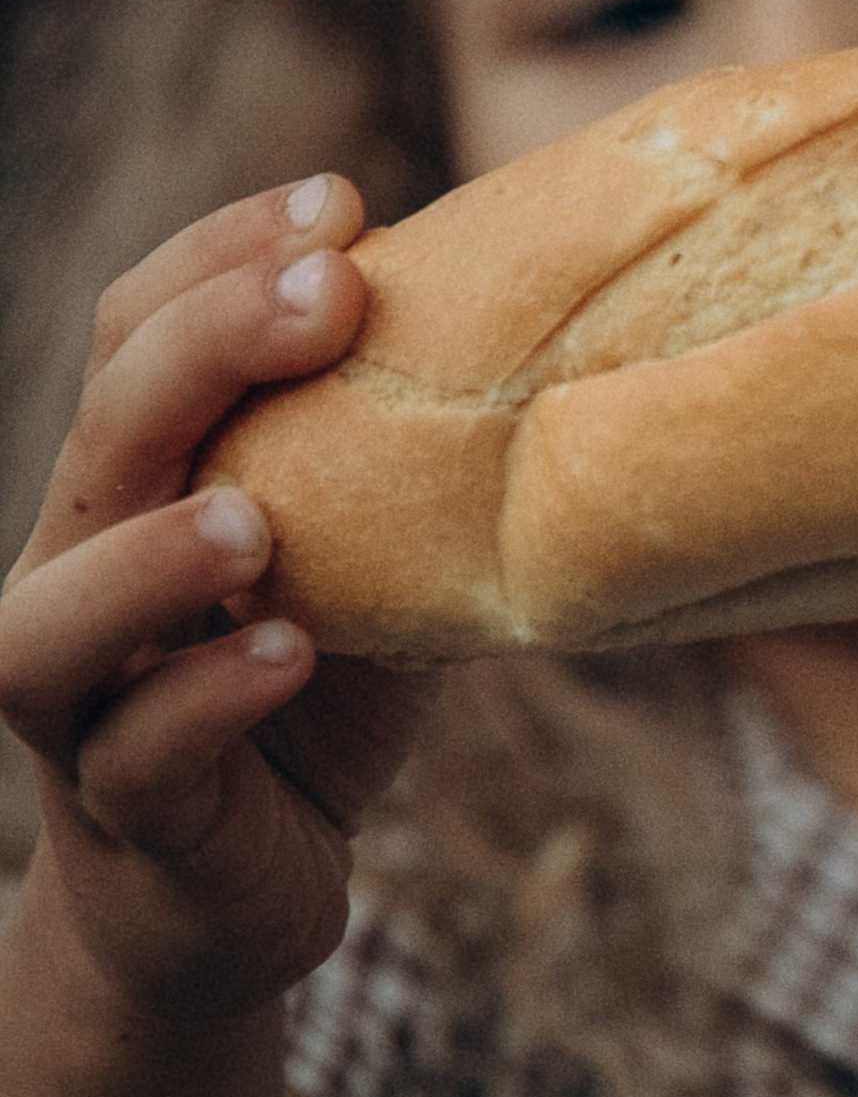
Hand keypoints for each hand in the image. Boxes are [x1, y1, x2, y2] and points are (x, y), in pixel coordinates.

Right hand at [0, 174, 403, 1018]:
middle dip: (208, 348)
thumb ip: (412, 480)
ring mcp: (88, 702)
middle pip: (103, 433)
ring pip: (56, 614)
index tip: (342, 199)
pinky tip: (288, 654)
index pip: (137, 335)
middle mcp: (85, 572)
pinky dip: (208, 698)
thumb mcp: (370, 573)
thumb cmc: (304, 706)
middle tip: (329, 292)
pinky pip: (140, 753)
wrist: (225, 898)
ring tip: (258, 512)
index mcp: (143, 488)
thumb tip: (561, 352)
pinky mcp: (130, 815)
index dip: (220, 257)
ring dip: (154, 548)